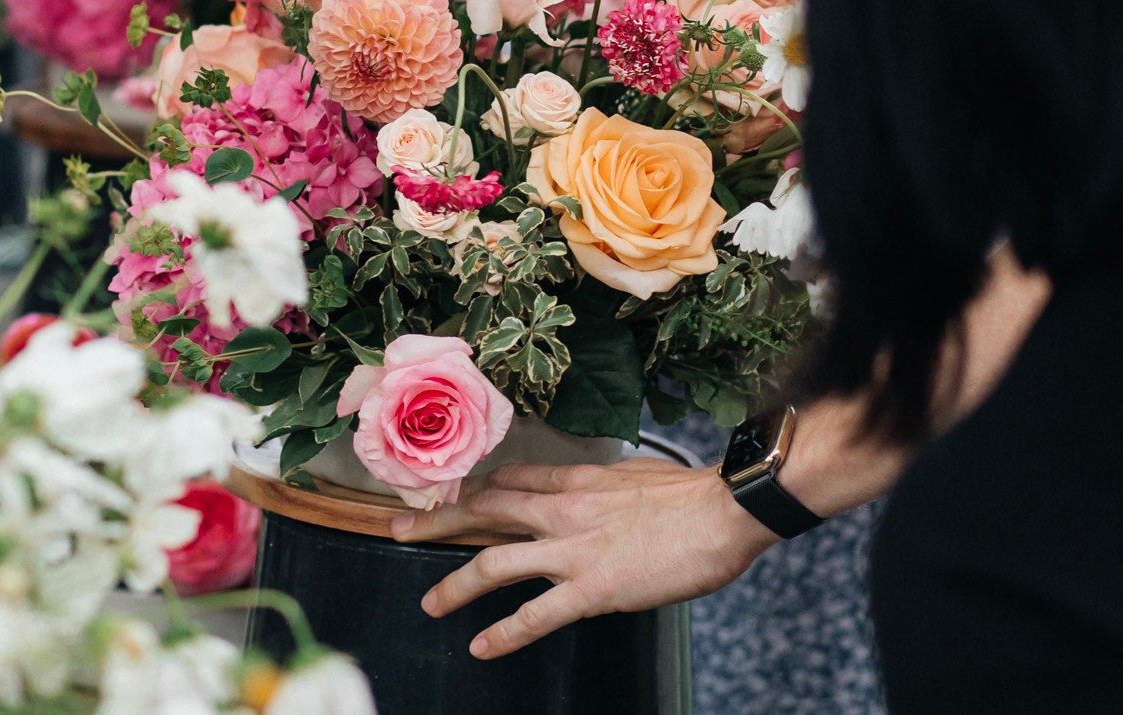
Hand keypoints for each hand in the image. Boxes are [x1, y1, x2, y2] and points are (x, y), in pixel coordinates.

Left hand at [394, 459, 776, 658]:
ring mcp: (572, 550)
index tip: (444, 496)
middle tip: (399, 528)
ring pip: (493, 563)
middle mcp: (563, 511)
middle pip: (483, 511)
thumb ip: (603, 487)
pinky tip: (482, 646)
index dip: (471, 488)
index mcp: (577, 481)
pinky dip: (503, 633)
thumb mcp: (635, 476)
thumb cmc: (690, 496)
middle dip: (436, 522)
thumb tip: (594, 495)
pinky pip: (535, 615)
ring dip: (454, 585)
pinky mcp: (591, 588)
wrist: (723, 511)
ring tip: (431, 603)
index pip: (509, 480)